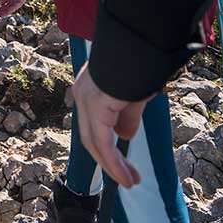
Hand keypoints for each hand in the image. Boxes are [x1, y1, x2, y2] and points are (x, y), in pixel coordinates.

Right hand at [0, 0, 29, 16]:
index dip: (2, 7)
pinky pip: (19, 1)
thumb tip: (2, 4)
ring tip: (1, 14)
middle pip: (11, 4)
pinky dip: (13, 6)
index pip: (8, 1)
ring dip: (8, 10)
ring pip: (15, 5)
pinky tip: (7, 9)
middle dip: (4, 10)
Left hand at [71, 67, 149, 188]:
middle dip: (110, 161)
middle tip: (129, 178)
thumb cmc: (139, 62)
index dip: (106, 148)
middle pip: (90, 136)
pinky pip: (103, 141)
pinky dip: (114, 161)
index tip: (124, 165)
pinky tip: (125, 175)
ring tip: (131, 181)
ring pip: (95, 142)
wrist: (140, 42)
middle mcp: (82, 94)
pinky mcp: (96, 106)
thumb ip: (126, 116)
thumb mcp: (133, 95)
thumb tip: (124, 136)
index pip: (92, 125)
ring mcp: (86, 99)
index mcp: (89, 89)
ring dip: (113, 165)